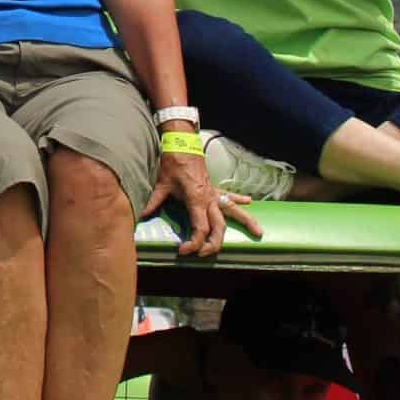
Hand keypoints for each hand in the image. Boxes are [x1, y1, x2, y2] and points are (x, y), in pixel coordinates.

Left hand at [144, 151, 262, 256]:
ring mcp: (214, 194)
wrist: (182, 144)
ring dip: (246, 221)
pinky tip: (249, 203)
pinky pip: (230, 196)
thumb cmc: (172, 164)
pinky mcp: (214, 188)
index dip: (193, 243)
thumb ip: (153, 202)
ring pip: (234, 211)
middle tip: (204, 254)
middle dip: (214, 244)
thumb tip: (141, 216)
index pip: (200, 228)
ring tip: (259, 232)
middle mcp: (209, 199)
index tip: (183, 250)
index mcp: (197, 200)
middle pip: (219, 227)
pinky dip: (239, 199)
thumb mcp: (162, 185)